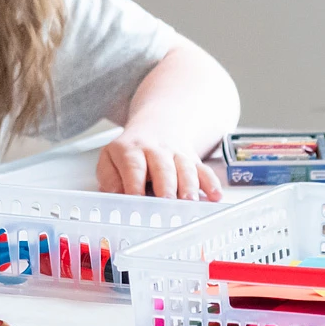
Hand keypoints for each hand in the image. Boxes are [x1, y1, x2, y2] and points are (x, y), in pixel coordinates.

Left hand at [97, 134, 223, 200]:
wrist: (157, 124)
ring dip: (189, 185)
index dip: (134, 183)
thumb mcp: (110, 159)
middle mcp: (156, 151)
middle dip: (166, 185)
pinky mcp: (193, 160)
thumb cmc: (131, 150)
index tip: (135, 199)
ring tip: (190, 201)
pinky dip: (211, 183)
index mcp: (131, 150)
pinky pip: (204, 170)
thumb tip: (114, 195)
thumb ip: (109, 178)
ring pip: (185, 169)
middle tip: (167, 201)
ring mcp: (177, 154)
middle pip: (163, 167)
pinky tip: (215, 196)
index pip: (133, 166)